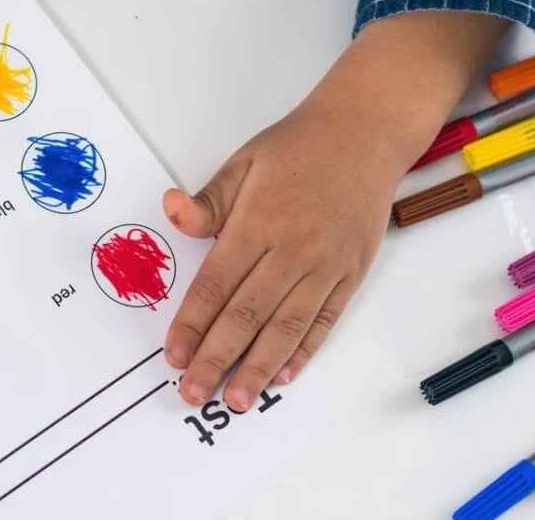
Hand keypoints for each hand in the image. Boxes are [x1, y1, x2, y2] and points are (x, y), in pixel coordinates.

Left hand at [161, 10, 503, 408]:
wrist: (364, 134)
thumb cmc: (297, 147)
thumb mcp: (243, 163)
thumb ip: (208, 202)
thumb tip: (170, 212)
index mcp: (258, 222)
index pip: (216, 285)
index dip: (192, 324)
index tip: (174, 355)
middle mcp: (293, 251)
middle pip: (247, 316)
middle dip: (217, 359)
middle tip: (193, 393)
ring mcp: (326, 266)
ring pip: (287, 328)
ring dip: (259, 368)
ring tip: (236, 400)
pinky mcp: (351, 273)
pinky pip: (324, 320)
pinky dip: (304, 351)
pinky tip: (283, 375)